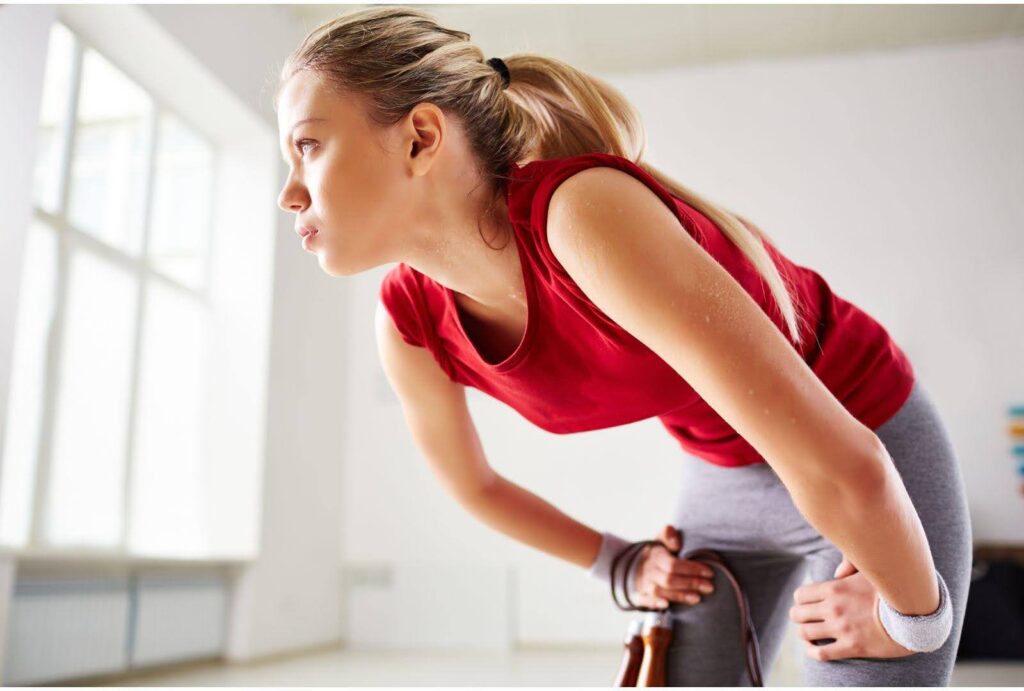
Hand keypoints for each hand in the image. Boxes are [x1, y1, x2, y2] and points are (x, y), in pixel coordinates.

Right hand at [630, 524, 715, 608]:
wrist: (636, 565)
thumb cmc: (657, 552)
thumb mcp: (661, 539)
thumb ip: (668, 535)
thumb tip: (676, 543)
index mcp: (655, 555)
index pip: (673, 564)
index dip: (692, 569)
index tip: (709, 572)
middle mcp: (648, 570)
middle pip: (669, 579)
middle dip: (691, 583)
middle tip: (709, 587)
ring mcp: (644, 583)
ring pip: (659, 591)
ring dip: (679, 596)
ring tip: (697, 598)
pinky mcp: (640, 595)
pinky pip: (644, 600)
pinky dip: (654, 603)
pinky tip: (667, 606)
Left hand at [790, 554, 915, 660]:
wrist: (914, 616)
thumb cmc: (891, 591)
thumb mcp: (870, 571)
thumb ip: (850, 567)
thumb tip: (836, 574)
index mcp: (834, 588)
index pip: (800, 595)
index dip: (801, 600)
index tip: (808, 603)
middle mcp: (833, 608)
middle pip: (798, 614)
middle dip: (800, 616)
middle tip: (807, 618)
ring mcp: (841, 629)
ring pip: (805, 633)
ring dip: (804, 633)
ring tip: (810, 633)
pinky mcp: (851, 647)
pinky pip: (821, 654)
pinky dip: (812, 652)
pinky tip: (814, 649)